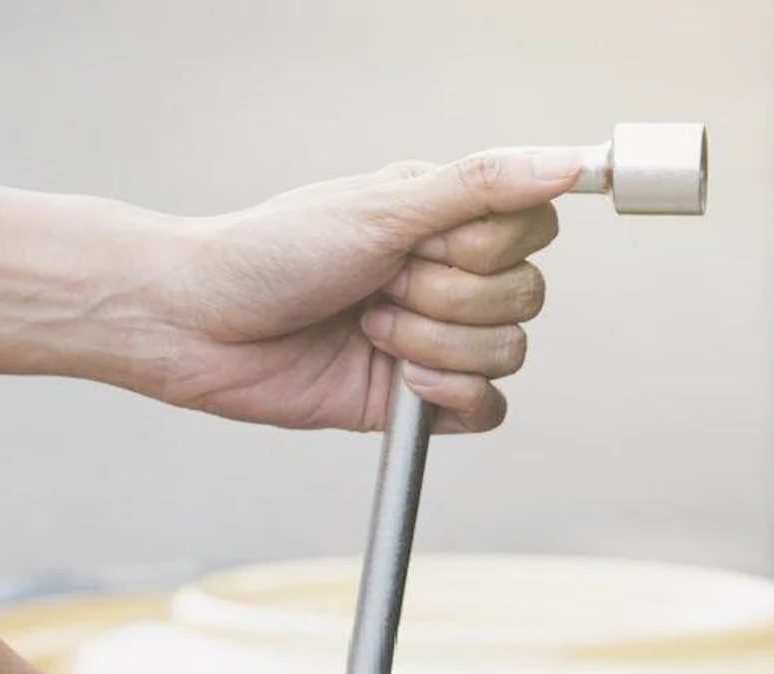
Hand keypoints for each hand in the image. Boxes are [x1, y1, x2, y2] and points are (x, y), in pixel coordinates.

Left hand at [145, 146, 585, 433]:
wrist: (206, 328)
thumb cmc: (275, 253)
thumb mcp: (384, 207)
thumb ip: (481, 186)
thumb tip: (567, 162)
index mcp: (446, 218)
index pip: (532, 230)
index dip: (486, 245)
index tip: (422, 240)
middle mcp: (449, 276)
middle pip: (526, 296)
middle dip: (448, 298)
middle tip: (380, 285)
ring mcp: (439, 340)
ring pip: (508, 354)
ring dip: (435, 344)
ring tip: (369, 328)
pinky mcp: (423, 401)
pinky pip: (489, 410)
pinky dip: (451, 396)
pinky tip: (400, 380)